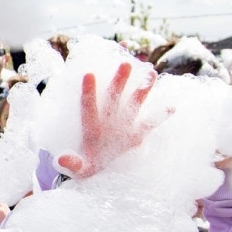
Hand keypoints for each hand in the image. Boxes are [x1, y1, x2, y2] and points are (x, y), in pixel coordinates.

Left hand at [55, 62, 156, 178]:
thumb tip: (60, 160)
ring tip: (151, 72)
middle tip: (125, 63)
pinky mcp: (137, 133)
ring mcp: (124, 124)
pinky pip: (150, 123)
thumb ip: (72, 163)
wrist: (99, 165)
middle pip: (113, 96)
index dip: (88, 92)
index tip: (88, 74)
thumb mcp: (78, 167)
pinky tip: (171, 106)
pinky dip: (160, 116)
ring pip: (134, 102)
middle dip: (119, 81)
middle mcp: (109, 119)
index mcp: (92, 125)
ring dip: (142, 88)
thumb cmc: (86, 165)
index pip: (88, 106)